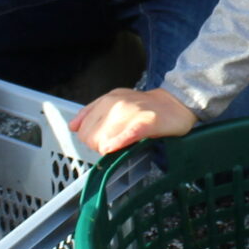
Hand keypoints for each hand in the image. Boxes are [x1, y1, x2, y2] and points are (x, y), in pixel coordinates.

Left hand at [71, 86, 196, 154]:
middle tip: (115, 145)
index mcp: (106, 100)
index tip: (102, 141)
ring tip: (123, 146)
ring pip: (103, 140)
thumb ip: (92, 113)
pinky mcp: (145, 123)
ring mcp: (130, 113)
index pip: (83, 129)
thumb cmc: (145, 107)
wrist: (175, 104)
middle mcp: (115, 104)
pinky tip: (113, 149)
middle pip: (90, 137)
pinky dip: (117, 144)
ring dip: (109, 149)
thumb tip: (73, 126)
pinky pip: (125, 136)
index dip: (90, 139)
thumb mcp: (115, 101)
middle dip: (98, 146)